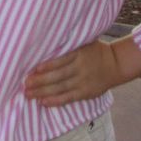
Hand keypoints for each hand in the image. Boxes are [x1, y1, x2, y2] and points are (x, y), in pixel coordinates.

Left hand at [24, 37, 140, 105]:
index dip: (47, 66)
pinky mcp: (85, 93)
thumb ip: (68, 43)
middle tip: (25, 84)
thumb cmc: (94, 51)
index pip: (61, 60)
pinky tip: (43, 102)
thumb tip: (46, 38)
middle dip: (40, 81)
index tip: (33, 69)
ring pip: (60, 88)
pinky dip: (55, 101)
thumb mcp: (84, 42)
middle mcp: (81, 68)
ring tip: (28, 94)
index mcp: (79, 54)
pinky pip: (68, 98)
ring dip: (43, 92)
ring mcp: (83, 82)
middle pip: (58, 76)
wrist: (116, 64)